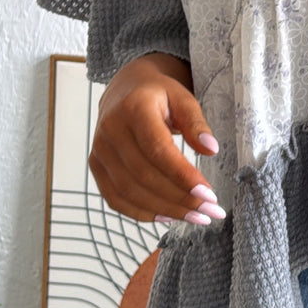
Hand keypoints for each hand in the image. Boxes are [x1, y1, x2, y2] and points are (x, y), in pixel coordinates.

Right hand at [88, 53, 224, 226]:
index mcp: (134, 108)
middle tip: (211, 211)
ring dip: (166, 210)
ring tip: (197, 217)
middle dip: (181, 199)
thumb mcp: (183, 98)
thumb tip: (210, 149)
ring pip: (130, 192)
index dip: (182, 176)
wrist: (125, 90)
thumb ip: (196, 123)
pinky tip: (169, 216)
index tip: (208, 195)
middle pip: (144, 176)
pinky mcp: (97, 167)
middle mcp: (111, 130)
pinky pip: (117, 199)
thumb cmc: (158, 95)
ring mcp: (100, 150)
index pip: (157, 150)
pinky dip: (143, 213)